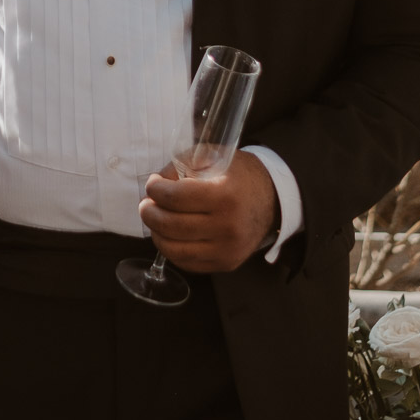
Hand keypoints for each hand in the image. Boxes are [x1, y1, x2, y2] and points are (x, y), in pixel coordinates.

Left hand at [138, 151, 278, 273]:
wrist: (273, 199)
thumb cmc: (239, 175)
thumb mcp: (214, 156)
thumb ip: (182, 164)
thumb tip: (158, 182)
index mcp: (224, 195)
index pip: (175, 197)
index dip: (155, 189)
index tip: (153, 184)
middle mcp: (227, 226)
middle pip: (170, 226)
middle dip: (149, 213)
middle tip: (146, 204)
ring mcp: (227, 249)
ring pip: (174, 249)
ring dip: (157, 233)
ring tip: (156, 220)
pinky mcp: (226, 263)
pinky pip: (187, 263)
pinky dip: (172, 249)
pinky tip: (170, 235)